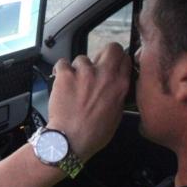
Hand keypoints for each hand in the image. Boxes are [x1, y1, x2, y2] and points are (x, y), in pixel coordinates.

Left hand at [47, 43, 131, 161]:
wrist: (70, 139)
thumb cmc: (94, 133)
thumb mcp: (117, 114)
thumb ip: (117, 94)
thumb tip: (115, 84)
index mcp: (120, 85)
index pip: (124, 58)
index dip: (117, 60)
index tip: (111, 65)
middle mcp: (104, 75)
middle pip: (110, 48)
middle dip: (103, 54)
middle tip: (94, 67)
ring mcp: (84, 73)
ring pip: (82, 58)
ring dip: (78, 68)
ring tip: (74, 84)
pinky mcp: (65, 75)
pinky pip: (62, 63)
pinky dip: (61, 70)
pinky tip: (61, 80)